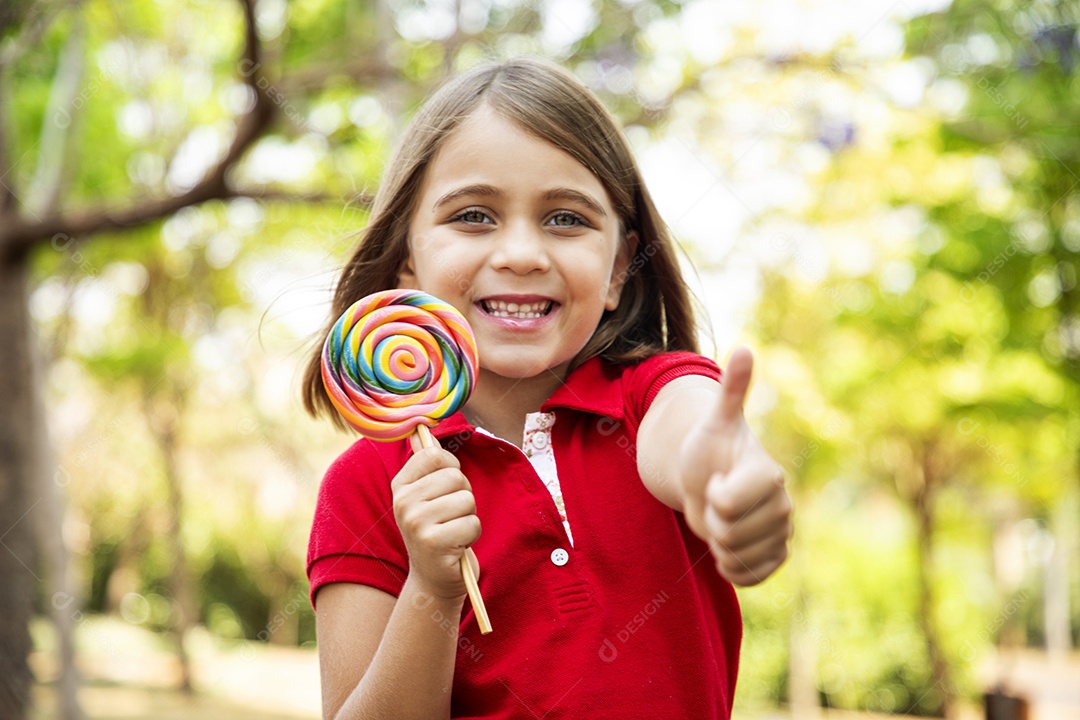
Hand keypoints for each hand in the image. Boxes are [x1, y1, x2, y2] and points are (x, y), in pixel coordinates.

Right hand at [392, 439, 481, 599]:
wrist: (434, 577)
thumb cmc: (437, 530)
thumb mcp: (426, 495)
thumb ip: (426, 463)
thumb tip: (421, 430)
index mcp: (401, 485)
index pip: (434, 455)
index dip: (451, 468)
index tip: (446, 487)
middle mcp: (403, 502)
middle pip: (456, 477)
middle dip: (464, 496)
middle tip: (451, 516)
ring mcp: (416, 523)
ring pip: (467, 500)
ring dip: (469, 516)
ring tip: (453, 530)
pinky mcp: (433, 543)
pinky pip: (472, 523)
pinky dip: (471, 535)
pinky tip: (457, 545)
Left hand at [678, 347, 791, 585]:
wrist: (710, 479)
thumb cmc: (710, 449)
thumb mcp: (714, 421)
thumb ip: (732, 391)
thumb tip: (745, 348)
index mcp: (769, 473)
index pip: (728, 503)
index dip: (710, 495)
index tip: (713, 479)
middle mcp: (783, 505)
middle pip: (729, 533)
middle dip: (712, 520)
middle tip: (715, 499)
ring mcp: (782, 533)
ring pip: (736, 556)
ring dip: (719, 544)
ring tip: (721, 519)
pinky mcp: (776, 558)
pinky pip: (748, 576)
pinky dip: (730, 567)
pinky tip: (729, 546)